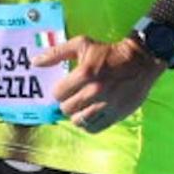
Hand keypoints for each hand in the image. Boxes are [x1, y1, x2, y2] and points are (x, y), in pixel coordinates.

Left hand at [31, 35, 164, 133]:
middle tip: (74, 96)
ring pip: (78, 121)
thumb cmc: (107, 52)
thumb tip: (34, 62)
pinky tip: (90, 113)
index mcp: (84, 73)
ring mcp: (106, 105)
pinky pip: (93, 128)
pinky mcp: (116, 115)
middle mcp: (95, 91)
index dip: (59, 90)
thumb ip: (56, 53)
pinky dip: (88, 124)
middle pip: (66, 108)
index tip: (65, 87)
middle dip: (66, 102)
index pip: (58, 93)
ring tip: (82, 105)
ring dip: (76, 114)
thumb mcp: (81, 44)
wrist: (139, 61)